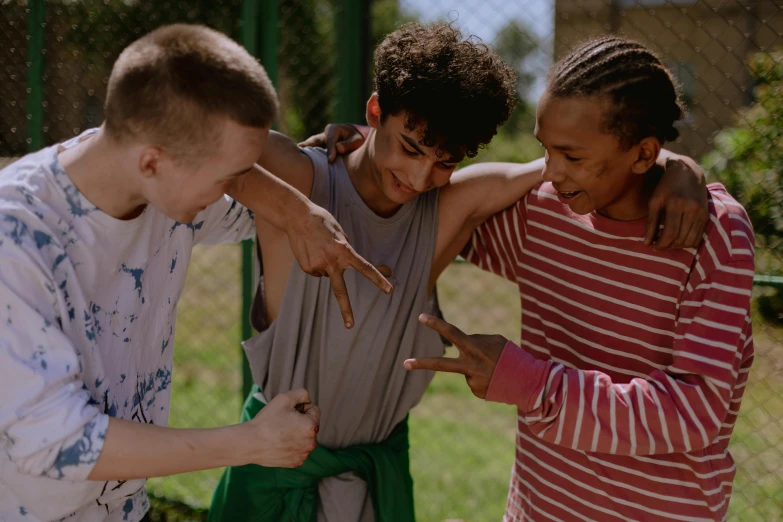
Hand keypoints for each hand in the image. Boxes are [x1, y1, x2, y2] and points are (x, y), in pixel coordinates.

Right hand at [243, 388, 319, 467]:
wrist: (250, 443)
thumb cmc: (267, 420)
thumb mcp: (284, 398)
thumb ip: (302, 394)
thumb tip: (308, 401)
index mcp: (312, 427)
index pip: (314, 410)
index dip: (300, 407)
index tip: (288, 412)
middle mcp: (311, 443)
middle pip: (310, 425)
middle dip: (300, 421)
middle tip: (283, 423)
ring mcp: (304, 455)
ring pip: (304, 438)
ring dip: (296, 434)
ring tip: (280, 433)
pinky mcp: (295, 463)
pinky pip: (298, 449)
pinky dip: (291, 446)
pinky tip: (279, 444)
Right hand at [287, 203, 392, 327]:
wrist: (297, 217)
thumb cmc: (322, 221)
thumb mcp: (340, 232)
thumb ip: (345, 248)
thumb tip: (345, 262)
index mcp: (344, 251)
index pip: (365, 268)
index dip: (378, 280)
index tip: (389, 291)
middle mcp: (331, 262)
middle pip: (340, 291)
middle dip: (345, 309)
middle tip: (350, 325)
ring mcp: (317, 266)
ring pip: (327, 274)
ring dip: (325, 264)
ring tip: (318, 247)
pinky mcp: (307, 268)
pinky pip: (316, 271)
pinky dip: (315, 263)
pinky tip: (310, 251)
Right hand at [298, 123, 367, 162]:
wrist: (353, 138)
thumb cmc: (356, 139)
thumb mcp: (357, 140)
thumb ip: (348, 144)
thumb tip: (338, 149)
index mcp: (333, 129)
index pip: (329, 140)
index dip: (330, 150)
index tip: (330, 161)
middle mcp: (322, 134)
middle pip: (314, 141)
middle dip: (307, 147)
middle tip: (300, 155)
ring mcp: (318, 141)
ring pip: (309, 146)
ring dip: (303, 152)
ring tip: (294, 159)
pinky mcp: (317, 148)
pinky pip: (310, 152)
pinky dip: (305, 156)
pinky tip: (299, 163)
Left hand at [403, 314, 505, 398]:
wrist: (528, 383)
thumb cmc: (512, 356)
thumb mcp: (496, 340)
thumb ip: (476, 340)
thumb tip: (462, 347)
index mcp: (475, 348)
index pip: (452, 333)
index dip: (436, 324)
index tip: (421, 316)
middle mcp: (470, 366)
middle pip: (441, 364)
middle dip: (421, 364)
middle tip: (404, 363)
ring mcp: (472, 382)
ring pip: (465, 370)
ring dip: (476, 368)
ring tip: (496, 370)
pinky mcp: (476, 392)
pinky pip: (473, 381)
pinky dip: (482, 378)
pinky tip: (495, 379)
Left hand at [645, 155, 708, 249]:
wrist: (688, 173)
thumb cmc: (666, 187)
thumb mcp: (654, 201)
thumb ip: (651, 223)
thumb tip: (646, 243)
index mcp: (676, 204)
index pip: (670, 233)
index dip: (661, 244)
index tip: (653, 247)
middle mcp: (692, 209)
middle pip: (680, 239)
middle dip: (668, 246)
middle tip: (659, 245)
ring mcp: (701, 213)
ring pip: (690, 240)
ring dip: (678, 246)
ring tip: (667, 243)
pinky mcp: (706, 215)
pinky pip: (698, 237)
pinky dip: (687, 242)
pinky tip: (678, 239)